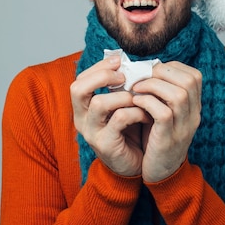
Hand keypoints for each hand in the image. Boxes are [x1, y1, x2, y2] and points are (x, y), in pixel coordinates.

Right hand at [70, 56, 149, 176]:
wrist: (135, 164)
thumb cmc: (130, 130)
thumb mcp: (122, 105)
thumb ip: (120, 87)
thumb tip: (128, 61)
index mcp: (83, 107)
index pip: (80, 79)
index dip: (98, 66)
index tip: (119, 60)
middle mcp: (82, 118)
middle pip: (78, 88)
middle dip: (102, 76)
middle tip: (124, 76)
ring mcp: (92, 132)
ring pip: (99, 103)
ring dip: (123, 95)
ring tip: (138, 97)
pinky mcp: (105, 144)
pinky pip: (119, 119)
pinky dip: (135, 112)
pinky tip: (147, 114)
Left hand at [130, 61, 201, 182]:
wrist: (161, 174)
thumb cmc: (157, 138)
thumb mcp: (165, 113)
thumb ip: (161, 93)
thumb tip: (144, 68)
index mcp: (194, 106)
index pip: (193, 75)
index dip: (171, 68)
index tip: (151, 71)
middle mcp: (194, 115)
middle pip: (190, 80)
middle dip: (162, 72)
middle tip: (141, 77)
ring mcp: (184, 128)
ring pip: (178, 95)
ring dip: (153, 86)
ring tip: (136, 88)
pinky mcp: (169, 140)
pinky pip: (163, 113)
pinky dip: (147, 102)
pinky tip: (135, 102)